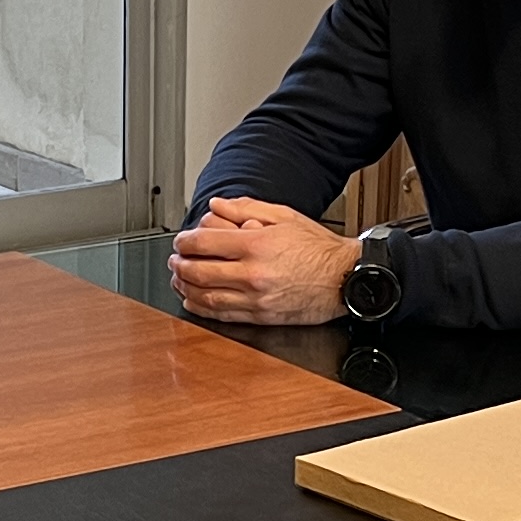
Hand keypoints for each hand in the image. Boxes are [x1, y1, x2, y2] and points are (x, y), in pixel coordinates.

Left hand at [169, 198, 355, 325]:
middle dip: (180, 265)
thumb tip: (217, 205)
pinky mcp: (261, 316)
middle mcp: (253, 273)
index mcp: (257, 244)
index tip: (181, 241)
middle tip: (175, 260)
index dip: (185, 242)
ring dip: (186, 288)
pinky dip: (202, 308)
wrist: (345, 278)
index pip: (205, 243)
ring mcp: (256, 298)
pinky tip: (194, 301)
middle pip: (200, 271)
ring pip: (206, 296)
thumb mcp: (284, 216)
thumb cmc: (318, 248)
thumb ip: (246, 207)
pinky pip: (222, 315)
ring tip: (179, 279)